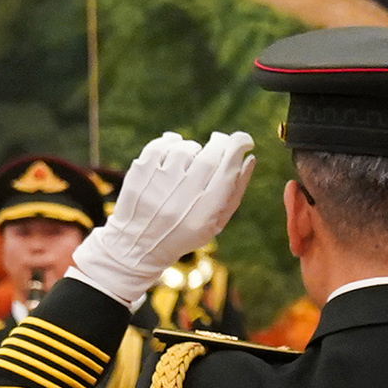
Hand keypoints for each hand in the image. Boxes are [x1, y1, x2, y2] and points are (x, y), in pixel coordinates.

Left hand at [71, 130, 256, 304]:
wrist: (137, 246)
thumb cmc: (184, 232)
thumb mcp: (215, 223)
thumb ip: (235, 192)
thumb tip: (249, 157)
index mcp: (205, 214)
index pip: (228, 171)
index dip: (239, 148)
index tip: (244, 140)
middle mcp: (181, 199)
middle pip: (210, 156)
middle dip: (221, 143)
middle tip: (221, 141)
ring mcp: (158, 185)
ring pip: (185, 148)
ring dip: (194, 148)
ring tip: (191, 159)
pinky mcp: (139, 175)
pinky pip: (160, 145)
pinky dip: (171, 141)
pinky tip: (174, 148)